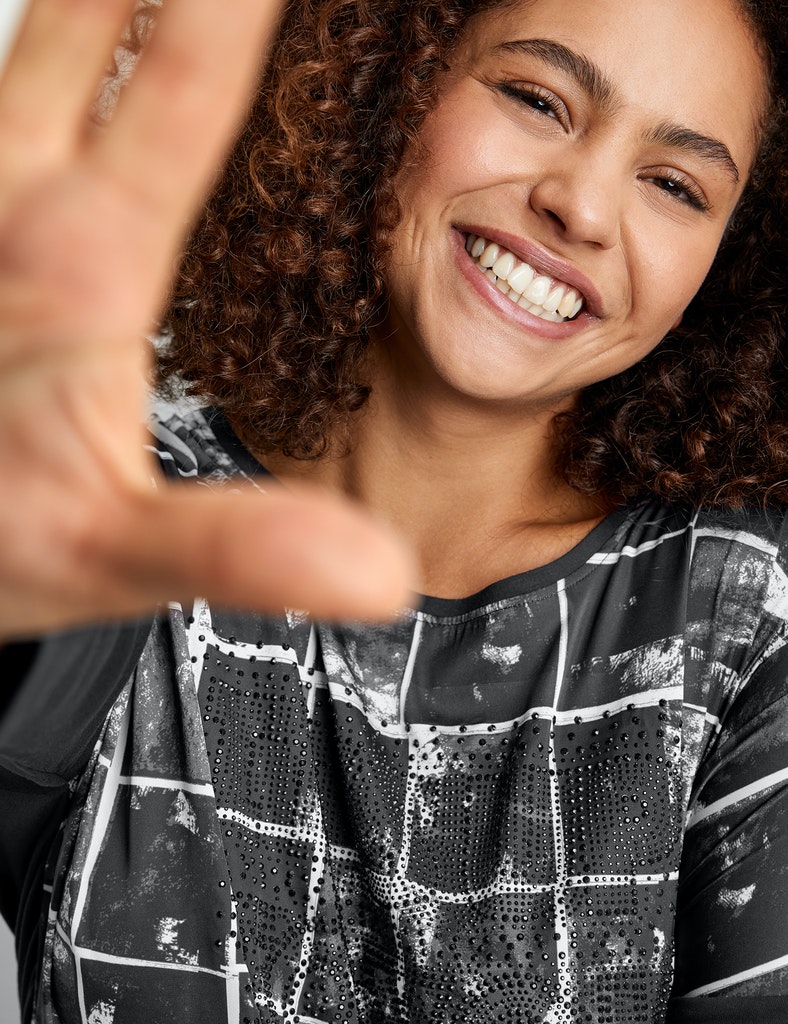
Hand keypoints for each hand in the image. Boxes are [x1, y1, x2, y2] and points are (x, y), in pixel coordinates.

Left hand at [0, 0, 413, 641]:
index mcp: (78, 268)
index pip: (181, 87)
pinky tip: (76, 37)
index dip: (239, 3)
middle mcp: (14, 204)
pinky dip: (62, 42)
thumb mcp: (113, 553)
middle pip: (91, 16)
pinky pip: (6, 93)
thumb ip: (239, 547)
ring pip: (39, 39)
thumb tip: (374, 567)